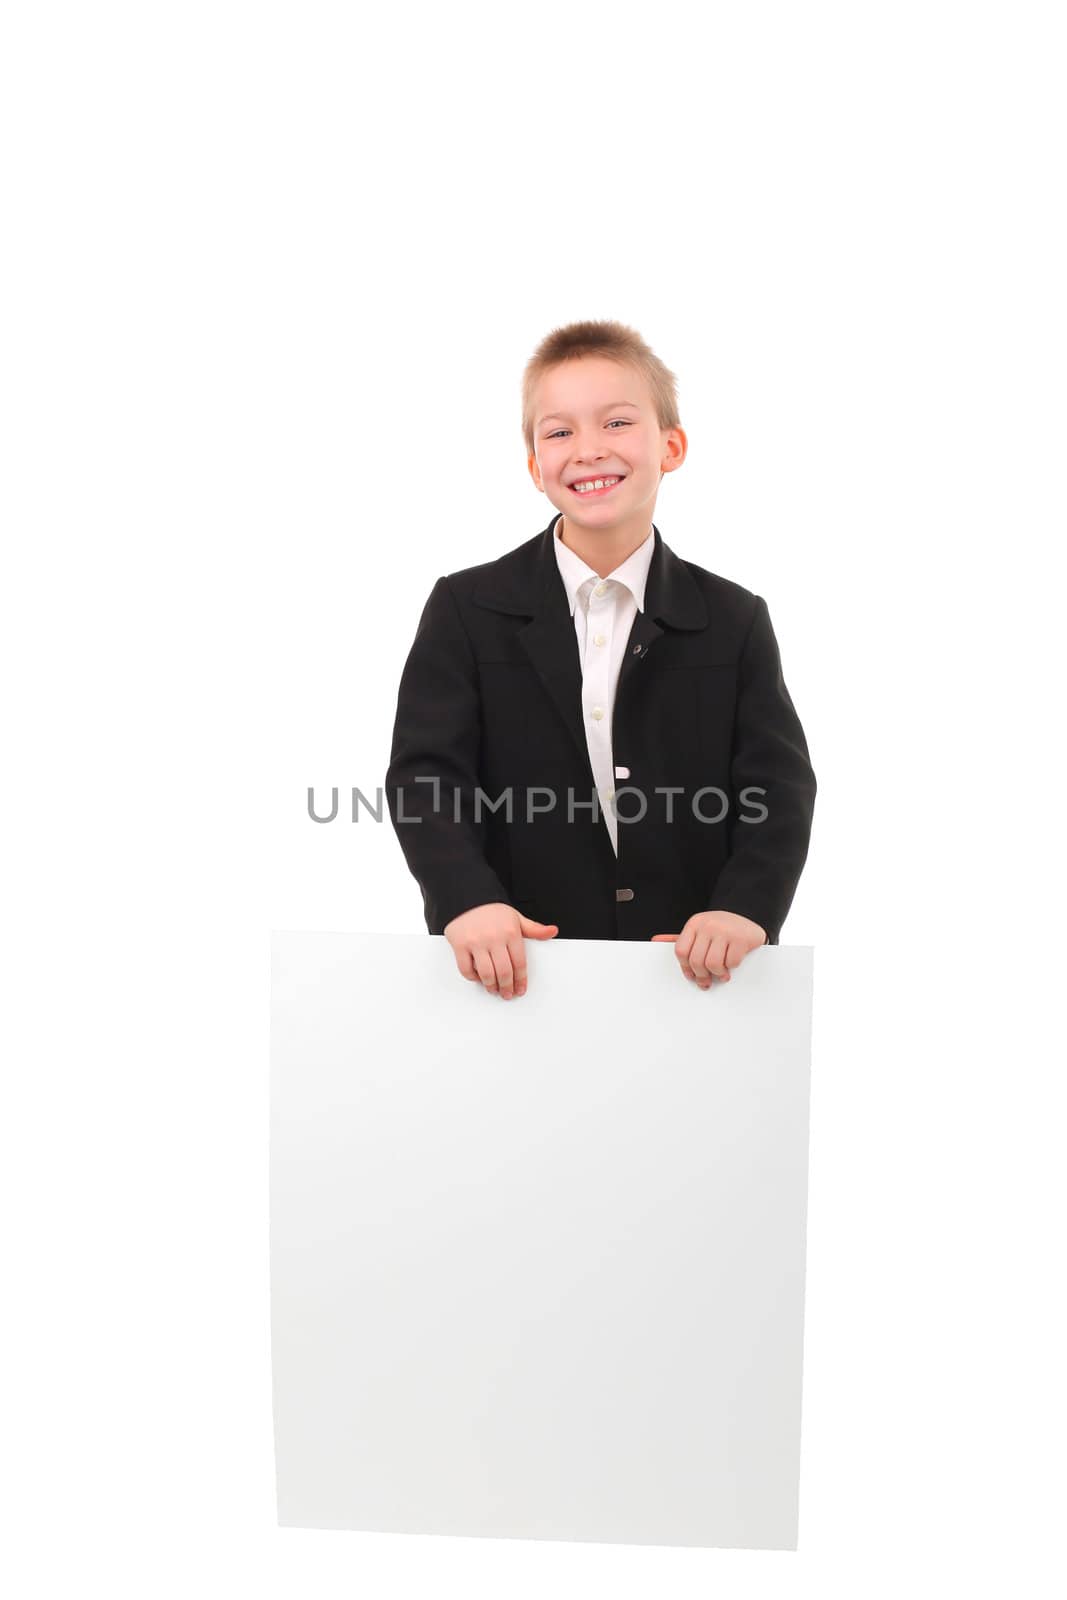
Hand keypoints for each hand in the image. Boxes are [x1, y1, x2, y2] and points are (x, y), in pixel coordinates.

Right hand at [444, 902, 557, 999]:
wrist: (467, 896)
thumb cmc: (491, 909)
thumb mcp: (516, 917)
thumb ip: (534, 929)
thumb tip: (552, 931)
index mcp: (511, 932)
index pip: (519, 963)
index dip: (521, 980)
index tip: (520, 989)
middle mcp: (494, 938)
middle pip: (504, 972)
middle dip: (507, 987)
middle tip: (507, 994)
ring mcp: (476, 942)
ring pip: (486, 973)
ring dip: (491, 986)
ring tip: (494, 990)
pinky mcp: (459, 945)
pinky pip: (466, 969)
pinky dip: (473, 977)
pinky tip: (478, 978)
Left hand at [651, 910, 766, 989]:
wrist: (747, 913)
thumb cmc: (720, 927)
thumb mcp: (699, 930)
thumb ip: (680, 938)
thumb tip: (655, 940)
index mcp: (694, 924)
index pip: (681, 951)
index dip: (685, 967)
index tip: (691, 975)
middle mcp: (708, 925)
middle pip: (696, 961)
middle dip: (701, 976)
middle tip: (706, 981)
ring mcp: (725, 931)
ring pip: (713, 964)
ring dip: (717, 974)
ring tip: (721, 974)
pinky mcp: (741, 938)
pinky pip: (732, 962)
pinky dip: (732, 967)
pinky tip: (732, 964)